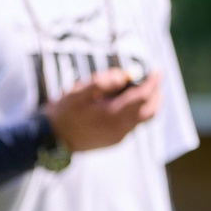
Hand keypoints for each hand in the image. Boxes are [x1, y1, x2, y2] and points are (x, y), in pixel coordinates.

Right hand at [46, 67, 160, 154]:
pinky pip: (134, 123)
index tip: (157, 70)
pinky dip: (138, 109)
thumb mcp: (78, 93)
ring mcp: (119, 137)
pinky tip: (126, 99)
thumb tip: (124, 74)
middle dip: (155, 92)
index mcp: (112, 115)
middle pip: (150, 110)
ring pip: (144, 118)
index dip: (152, 82)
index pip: (142, 97)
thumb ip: (101, 82)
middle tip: (153, 77)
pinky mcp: (116, 140)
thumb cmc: (64, 112)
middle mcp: (120, 128)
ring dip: (148, 101)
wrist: (54, 139)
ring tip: (141, 86)